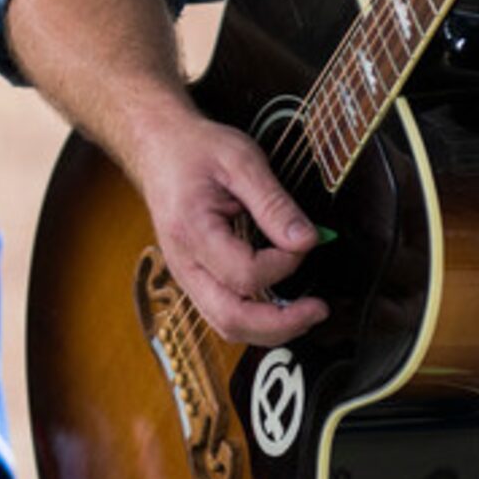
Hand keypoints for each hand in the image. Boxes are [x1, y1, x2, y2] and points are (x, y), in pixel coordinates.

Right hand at [128, 110, 329, 347]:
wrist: (160, 149)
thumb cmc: (195, 151)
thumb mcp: (241, 162)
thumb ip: (275, 203)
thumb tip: (306, 240)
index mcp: (192, 231)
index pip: (244, 274)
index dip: (283, 265)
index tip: (305, 241)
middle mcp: (184, 264)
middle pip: (231, 319)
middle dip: (281, 324)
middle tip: (318, 310)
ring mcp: (186, 275)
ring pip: (226, 325)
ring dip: (269, 329)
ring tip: (305, 315)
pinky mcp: (195, 278)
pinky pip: (223, 313)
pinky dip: (255, 320)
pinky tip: (281, 308)